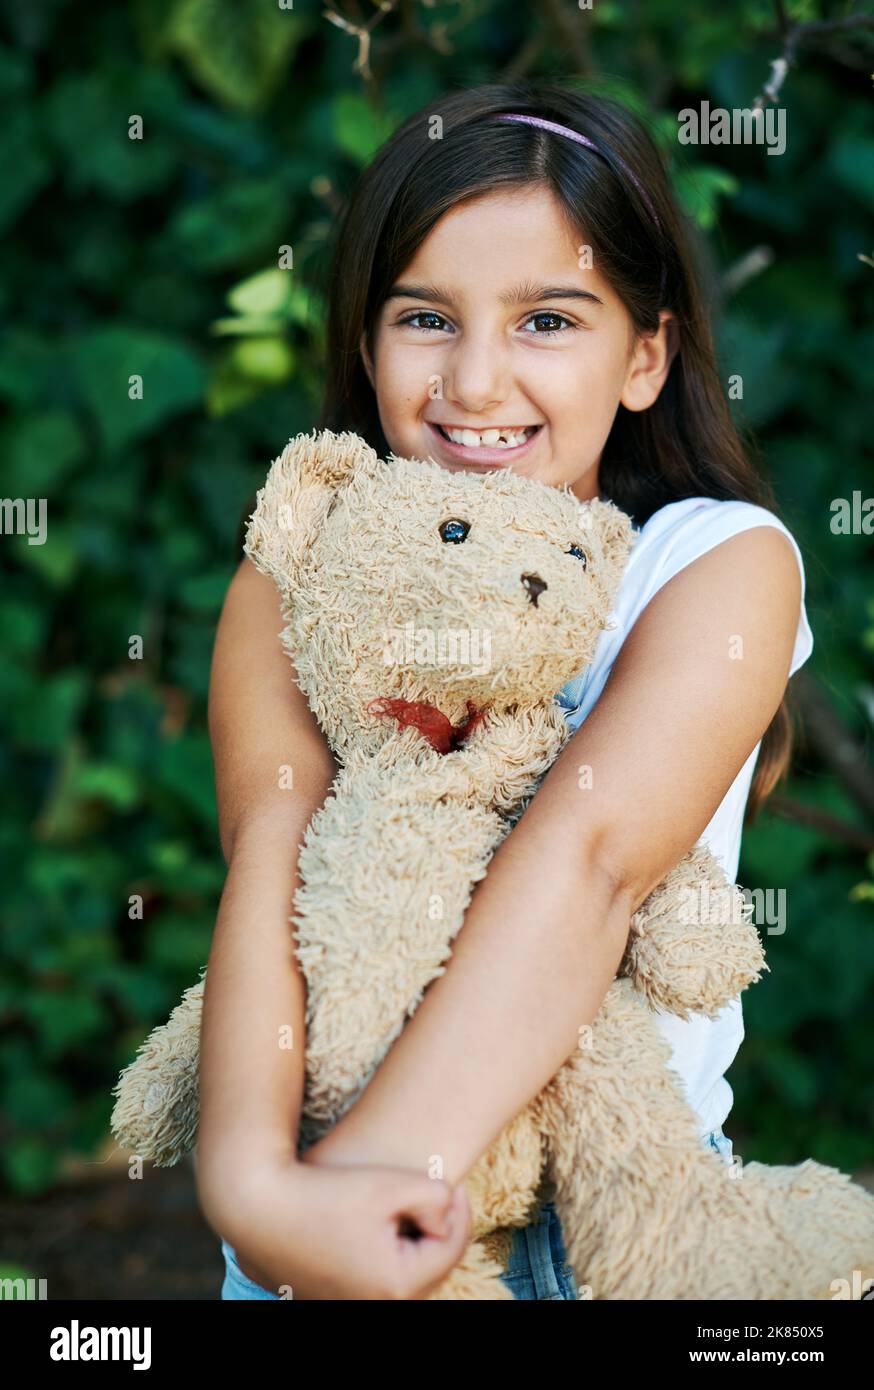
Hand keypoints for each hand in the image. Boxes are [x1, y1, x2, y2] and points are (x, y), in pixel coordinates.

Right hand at [205, 1151, 470, 1299]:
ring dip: (415, 1244)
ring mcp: (350, 1306)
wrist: (257, 1207)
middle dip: (440, 1231)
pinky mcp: (332, 1298)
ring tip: (413, 1206)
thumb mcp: (389, 1183)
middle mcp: (375, 1306)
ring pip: (405, 1277)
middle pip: (431, 1269)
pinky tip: (383, 1223)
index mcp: (396, 1285)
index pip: (451, 1249)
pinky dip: (388, 1254)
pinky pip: (377, 1280)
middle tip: (441, 1193)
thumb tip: (448, 1213)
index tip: (453, 1181)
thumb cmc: (324, 1192)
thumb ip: (435, 1196)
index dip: (459, 1210)